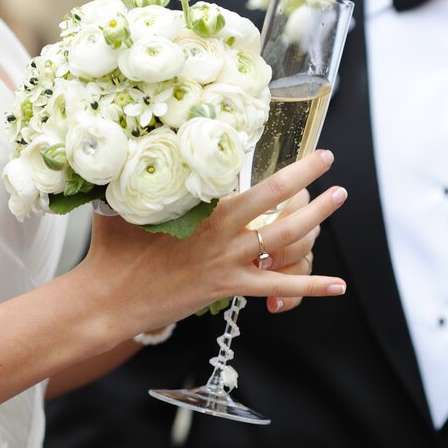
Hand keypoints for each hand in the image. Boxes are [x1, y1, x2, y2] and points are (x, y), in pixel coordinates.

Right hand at [79, 149, 346, 344]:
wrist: (108, 300)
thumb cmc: (113, 251)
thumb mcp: (124, 206)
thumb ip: (140, 182)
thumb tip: (136, 149)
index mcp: (200, 209)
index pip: (247, 181)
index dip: (273, 164)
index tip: (286, 147)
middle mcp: (221, 233)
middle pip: (275, 202)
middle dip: (306, 178)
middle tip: (327, 159)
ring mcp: (228, 262)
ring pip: (285, 239)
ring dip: (316, 219)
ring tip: (338, 198)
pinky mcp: (228, 289)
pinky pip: (278, 286)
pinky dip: (310, 286)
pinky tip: (338, 285)